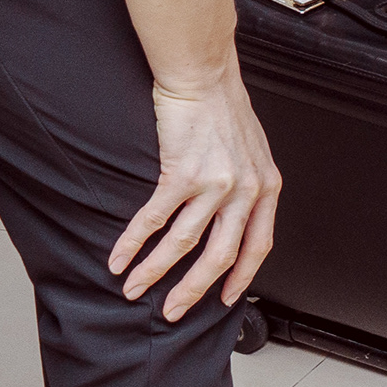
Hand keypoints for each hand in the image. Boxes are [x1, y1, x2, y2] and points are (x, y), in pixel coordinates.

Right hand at [106, 61, 283, 319]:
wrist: (204, 74)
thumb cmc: (225, 108)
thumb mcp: (254, 151)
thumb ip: (250, 186)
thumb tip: (235, 216)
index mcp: (267, 187)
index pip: (259, 246)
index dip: (241, 277)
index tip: (225, 300)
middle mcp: (246, 191)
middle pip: (221, 256)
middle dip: (194, 291)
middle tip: (172, 312)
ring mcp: (215, 184)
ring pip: (183, 245)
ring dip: (155, 272)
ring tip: (135, 290)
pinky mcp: (181, 174)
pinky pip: (155, 219)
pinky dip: (134, 243)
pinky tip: (119, 259)